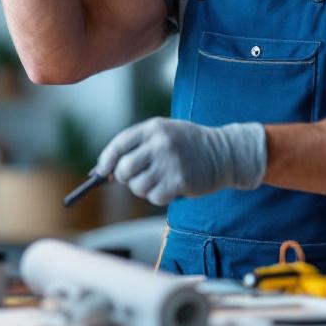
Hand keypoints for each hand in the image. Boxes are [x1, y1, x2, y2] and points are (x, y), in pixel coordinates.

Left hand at [93, 118, 267, 205]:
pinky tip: (171, 187)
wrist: (224, 152)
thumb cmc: (187, 145)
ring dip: (144, 189)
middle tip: (135, 178)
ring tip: (159, 180)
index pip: (119, 145)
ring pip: (138, 187)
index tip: (101, 172)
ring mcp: (170, 163)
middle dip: (125, 178)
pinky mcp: (180, 181)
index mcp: (153, 128)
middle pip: (124, 169)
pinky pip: (155, 197)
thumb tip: (104, 172)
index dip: (106, 161)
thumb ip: (137, 148)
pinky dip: (159, 196)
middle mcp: (160, 144)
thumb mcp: (163, 135)